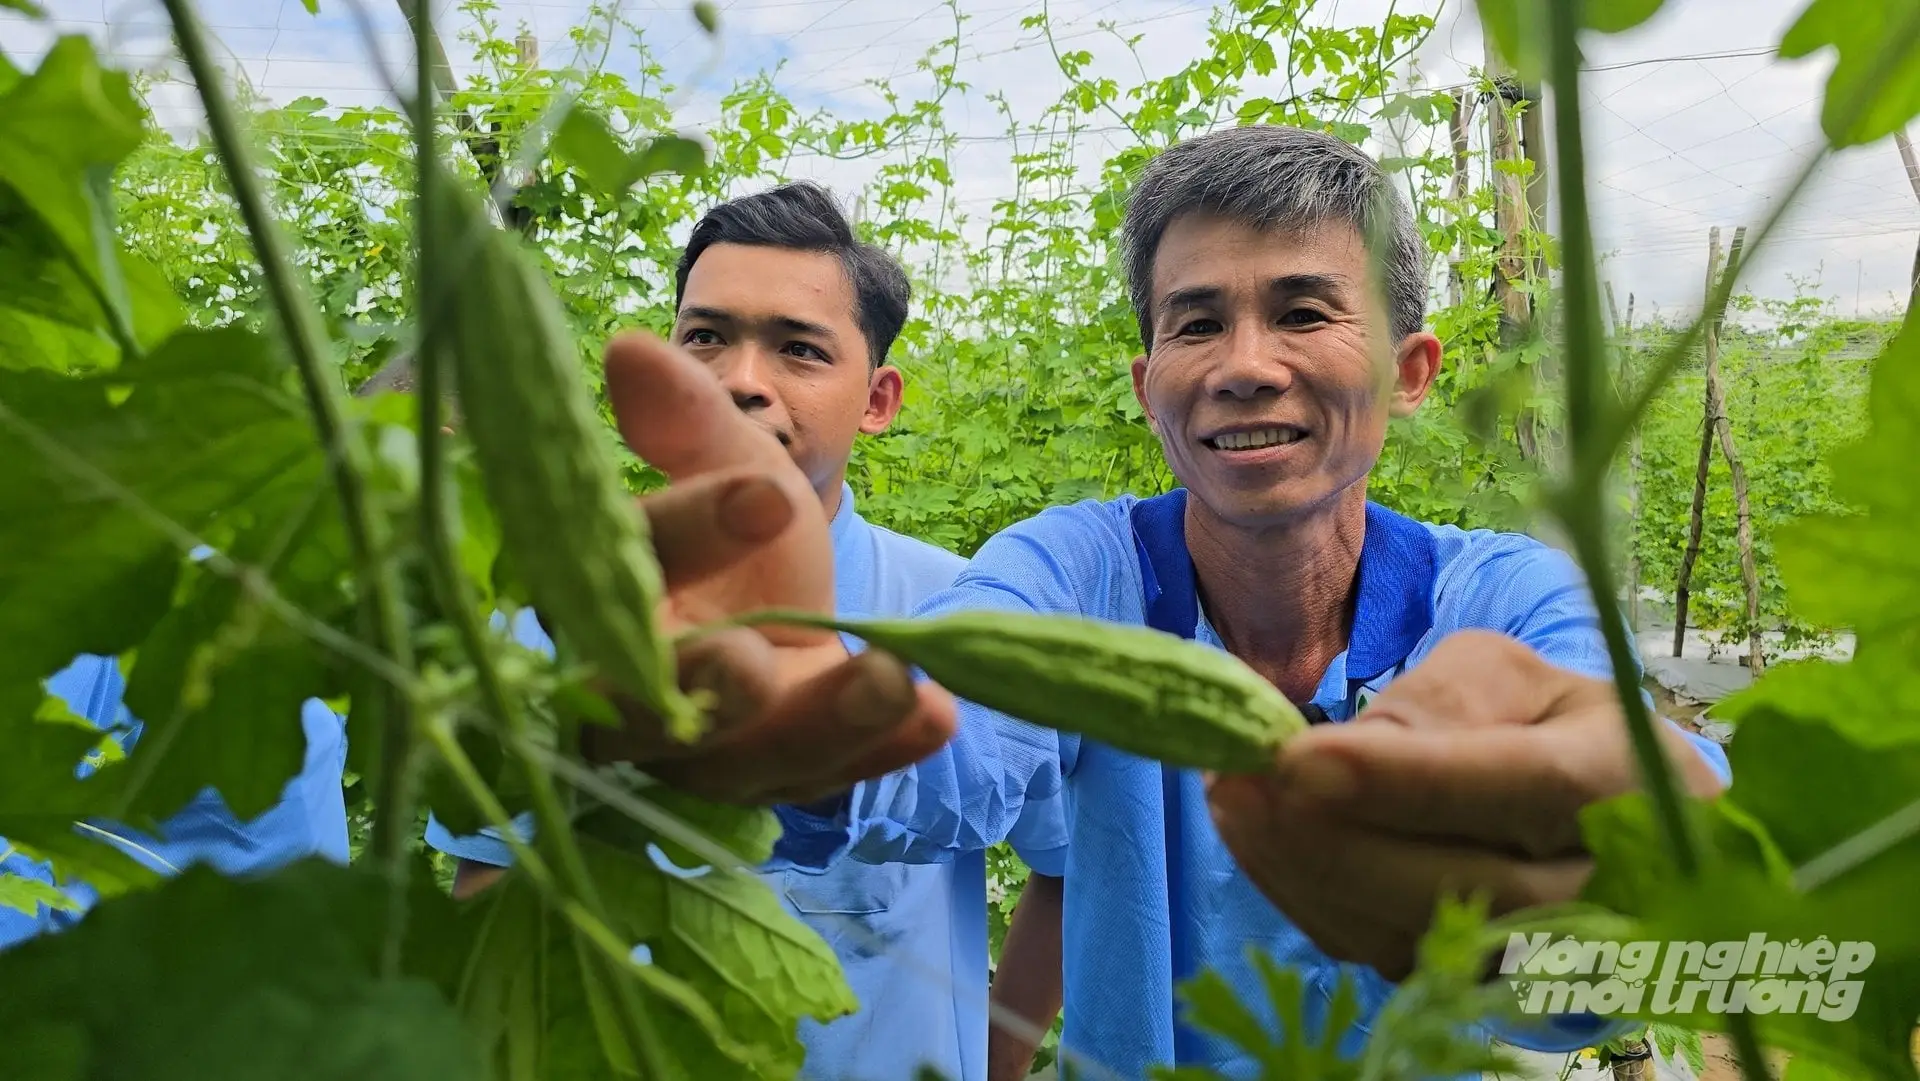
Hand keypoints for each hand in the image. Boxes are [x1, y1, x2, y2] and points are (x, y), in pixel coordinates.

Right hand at [577, 332, 955, 804]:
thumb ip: (688, 420)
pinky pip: (822, 779)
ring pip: (741, 760)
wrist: (780, 609)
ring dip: (820, 724)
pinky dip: (879, 750)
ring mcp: (698, 756)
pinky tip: (938, 713)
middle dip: (701, 682)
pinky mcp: (772, 785)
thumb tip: (630, 349)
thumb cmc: (738, 533)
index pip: (624, 567)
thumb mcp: (727, 463)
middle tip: (756, 659)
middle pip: (641, 704)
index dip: (686, 530)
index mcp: (598, 595)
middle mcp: (625, 692)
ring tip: (894, 680)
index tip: (766, 490)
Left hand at [1205, 630, 1725, 981]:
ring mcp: (1537, 954)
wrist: (1611, 824)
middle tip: (1240, 781)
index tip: (1300, 760)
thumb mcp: (1514, 677)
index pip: (1519, 787)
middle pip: (1455, 883)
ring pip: (1407, 933)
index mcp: (1622, 779)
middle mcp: (1598, 886)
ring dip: (1298, 870)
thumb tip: (1352, 751)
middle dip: (1328, 837)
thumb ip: (1443, 700)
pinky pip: (1378, 953)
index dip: (1404, 780)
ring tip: (1230, 798)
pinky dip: (1305, 897)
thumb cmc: (1550, 727)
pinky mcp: (1472, 983)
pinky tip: (1255, 839)